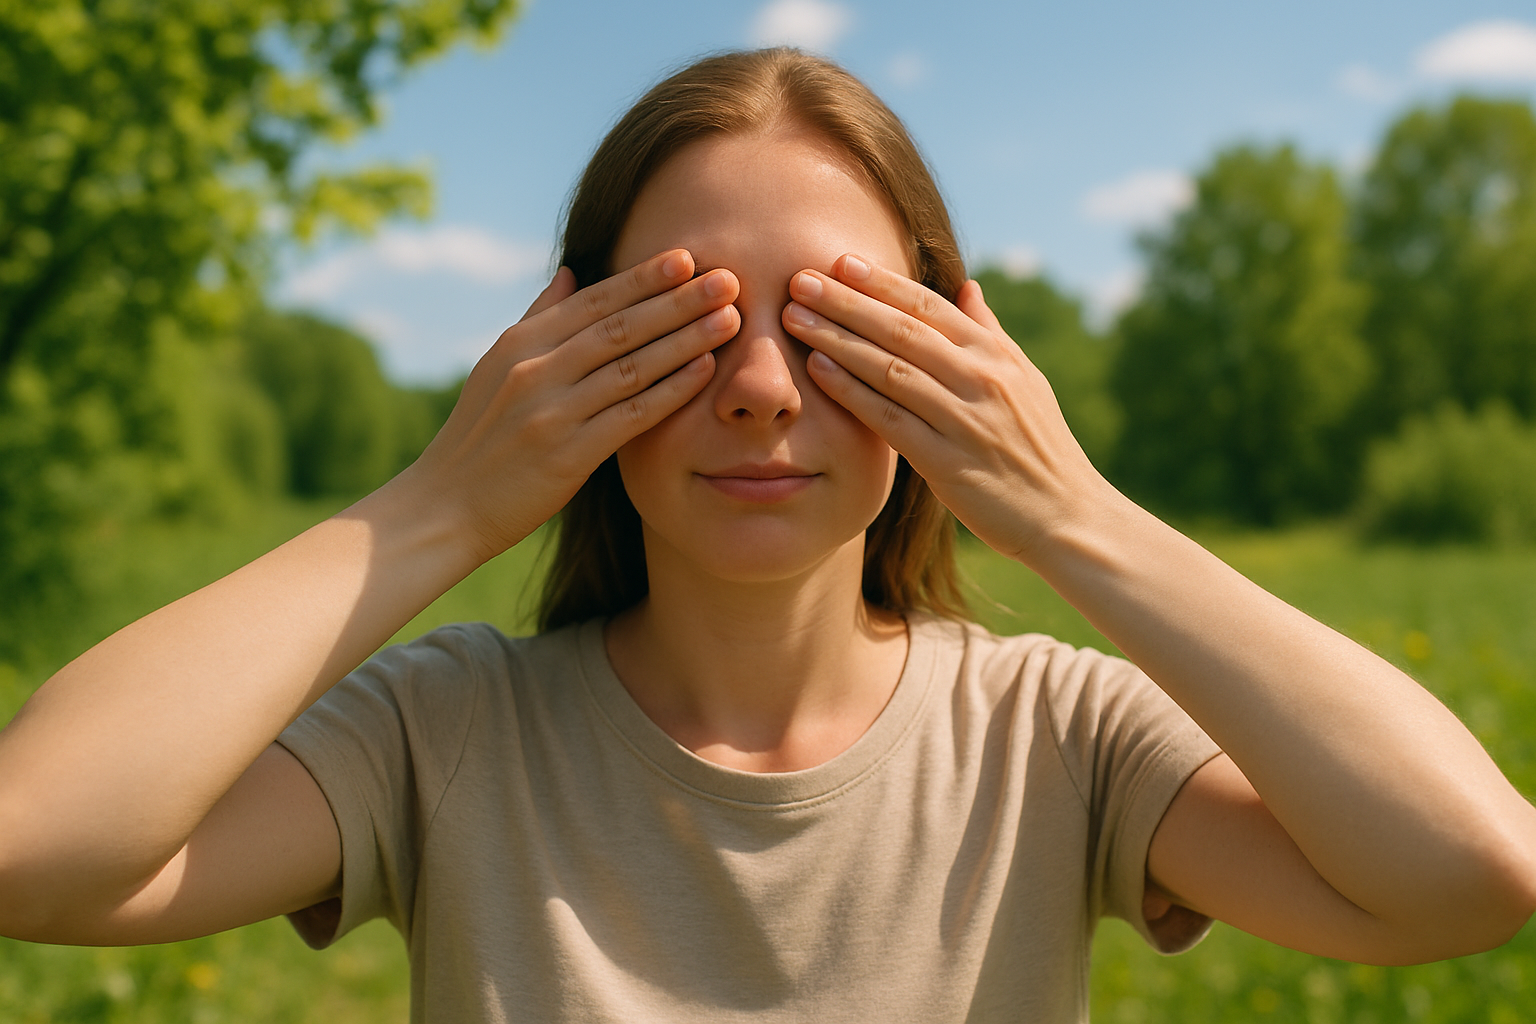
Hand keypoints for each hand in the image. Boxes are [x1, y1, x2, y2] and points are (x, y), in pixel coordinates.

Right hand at [412, 249, 739, 560]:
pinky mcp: (567, 454)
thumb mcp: (496, 368)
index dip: (643, 279)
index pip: (594, 301)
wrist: (445, 507)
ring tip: (729, 318)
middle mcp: (535, 370)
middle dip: (678, 300)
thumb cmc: (479, 438)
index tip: (687, 257)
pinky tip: (703, 372)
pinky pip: (630, 414)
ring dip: (685, 339)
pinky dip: (669, 390)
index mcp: (520, 344)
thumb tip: (572, 273)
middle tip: (728, 277)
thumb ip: (538, 320)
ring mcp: (551, 411)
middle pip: (621, 326)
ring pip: (632, 365)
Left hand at [782, 254, 1111, 563]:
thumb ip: (989, 333)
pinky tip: (818, 371)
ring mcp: (965, 419)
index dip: (882, 282)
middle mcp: (981, 379)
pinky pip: (891, 419)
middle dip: (846, 301)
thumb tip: (967, 287)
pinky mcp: (948, 463)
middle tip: (799, 279)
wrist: (1065, 515)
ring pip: (890, 368)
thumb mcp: (1026, 380)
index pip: (929, 306)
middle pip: (902, 329)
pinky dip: (853, 392)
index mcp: (995, 355)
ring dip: (838, 340)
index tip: (839, 261)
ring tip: (795, 319)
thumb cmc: (1039, 447)